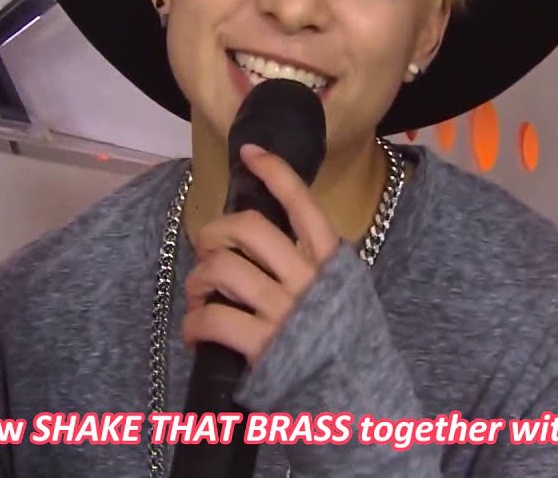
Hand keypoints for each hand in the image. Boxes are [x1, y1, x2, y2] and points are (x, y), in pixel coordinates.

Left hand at [181, 143, 340, 365]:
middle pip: (249, 229)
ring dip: (199, 279)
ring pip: (222, 268)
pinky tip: (197, 330)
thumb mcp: (347, 296)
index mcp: (333, 263)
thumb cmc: (349, 349)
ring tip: (199, 295)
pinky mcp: (263, 346)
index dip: (275, 173)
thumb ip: (317, 270)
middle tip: (208, 250)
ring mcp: (285, 312)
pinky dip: (195, 322)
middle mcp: (309, 281)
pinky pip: (213, 318)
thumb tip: (268, 247)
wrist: (361, 403)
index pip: (304, 206)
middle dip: (215, 233)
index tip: (251, 153)